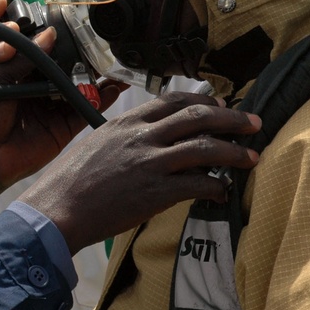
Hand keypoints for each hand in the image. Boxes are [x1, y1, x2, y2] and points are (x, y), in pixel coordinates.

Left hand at [0, 24, 126, 203]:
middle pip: (66, 67)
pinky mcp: (63, 128)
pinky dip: (101, 99)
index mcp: (18, 72)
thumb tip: (50, 34)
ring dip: (98, 75)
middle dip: (83, 56)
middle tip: (102, 41)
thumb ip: (23, 57)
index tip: (76, 24)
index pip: (43, 51)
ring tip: (115, 61)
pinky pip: (85, 110)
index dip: (58, 39)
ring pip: (80, 87)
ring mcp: (53, 108)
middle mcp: (38, 88)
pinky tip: (114, 87)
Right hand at [20, 91, 261, 253]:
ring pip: (205, 148)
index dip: (203, 100)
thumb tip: (147, 143)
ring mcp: (149, 164)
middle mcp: (140, 137)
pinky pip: (198, 185)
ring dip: (234, 152)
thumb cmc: (68, 182)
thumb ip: (123, 139)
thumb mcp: (94, 145)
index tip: (220, 103)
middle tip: (253, 123)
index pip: (172, 101)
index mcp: (124, 123)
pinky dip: (216, 188)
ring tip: (251, 157)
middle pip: (198, 117)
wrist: (56, 209)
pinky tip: (222, 193)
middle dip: (232, 119)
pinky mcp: (155, 193)